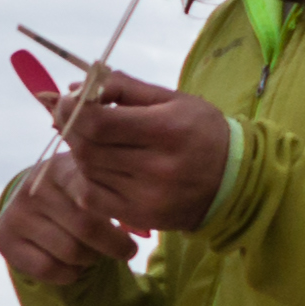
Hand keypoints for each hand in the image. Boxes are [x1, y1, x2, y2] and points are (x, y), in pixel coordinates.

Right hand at [0, 149, 138, 285]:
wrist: (37, 201)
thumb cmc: (81, 193)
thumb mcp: (96, 184)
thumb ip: (114, 194)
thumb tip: (143, 226)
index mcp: (58, 168)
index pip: (93, 196)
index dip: (118, 220)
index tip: (136, 234)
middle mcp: (32, 189)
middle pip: (85, 228)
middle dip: (114, 246)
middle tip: (127, 251)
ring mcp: (15, 215)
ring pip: (70, 253)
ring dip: (91, 259)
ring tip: (95, 252)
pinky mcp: (4, 241)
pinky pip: (47, 269)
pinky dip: (69, 274)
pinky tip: (74, 264)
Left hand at [62, 70, 235, 239]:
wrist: (235, 181)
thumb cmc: (200, 131)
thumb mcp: (172, 99)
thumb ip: (122, 87)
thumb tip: (75, 88)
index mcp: (167, 130)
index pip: (98, 122)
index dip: (73, 109)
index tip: (69, 100)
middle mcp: (158, 168)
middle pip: (88, 148)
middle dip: (72, 128)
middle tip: (75, 117)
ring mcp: (147, 197)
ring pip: (87, 171)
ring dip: (81, 152)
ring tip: (96, 141)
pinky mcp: (140, 218)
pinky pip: (91, 198)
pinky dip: (87, 179)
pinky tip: (101, 167)